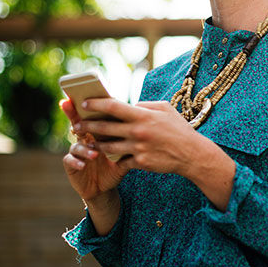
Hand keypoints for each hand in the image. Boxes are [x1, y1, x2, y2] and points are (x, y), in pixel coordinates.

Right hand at [59, 99, 127, 202]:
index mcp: (97, 132)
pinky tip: (82, 165)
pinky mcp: (71, 164)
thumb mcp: (125, 151)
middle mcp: (84, 138)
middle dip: (73, 114)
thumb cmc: (116, 165)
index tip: (86, 96)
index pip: (92, 115)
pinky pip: (70, 160)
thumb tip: (144, 122)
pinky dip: (76, 161)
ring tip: (94, 153)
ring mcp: (76, 151)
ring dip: (84, 147)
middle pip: (77, 123)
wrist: (106, 187)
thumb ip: (130, 137)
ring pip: (76, 144)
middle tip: (72, 108)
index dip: (88, 105)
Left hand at [76, 98, 236, 210]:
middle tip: (76, 125)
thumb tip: (130, 105)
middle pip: (104, 127)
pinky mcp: (140, 163)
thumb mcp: (165, 108)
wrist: (191, 154)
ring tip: (88, 141)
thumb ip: (145, 105)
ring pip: (108, 147)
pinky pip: (121, 160)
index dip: (95, 104)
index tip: (84, 103)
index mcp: (142, 115)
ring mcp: (138, 148)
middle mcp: (138, 131)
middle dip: (86, 126)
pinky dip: (114, 158)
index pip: (112, 106)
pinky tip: (108, 156)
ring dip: (95, 144)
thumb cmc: (178, 128)